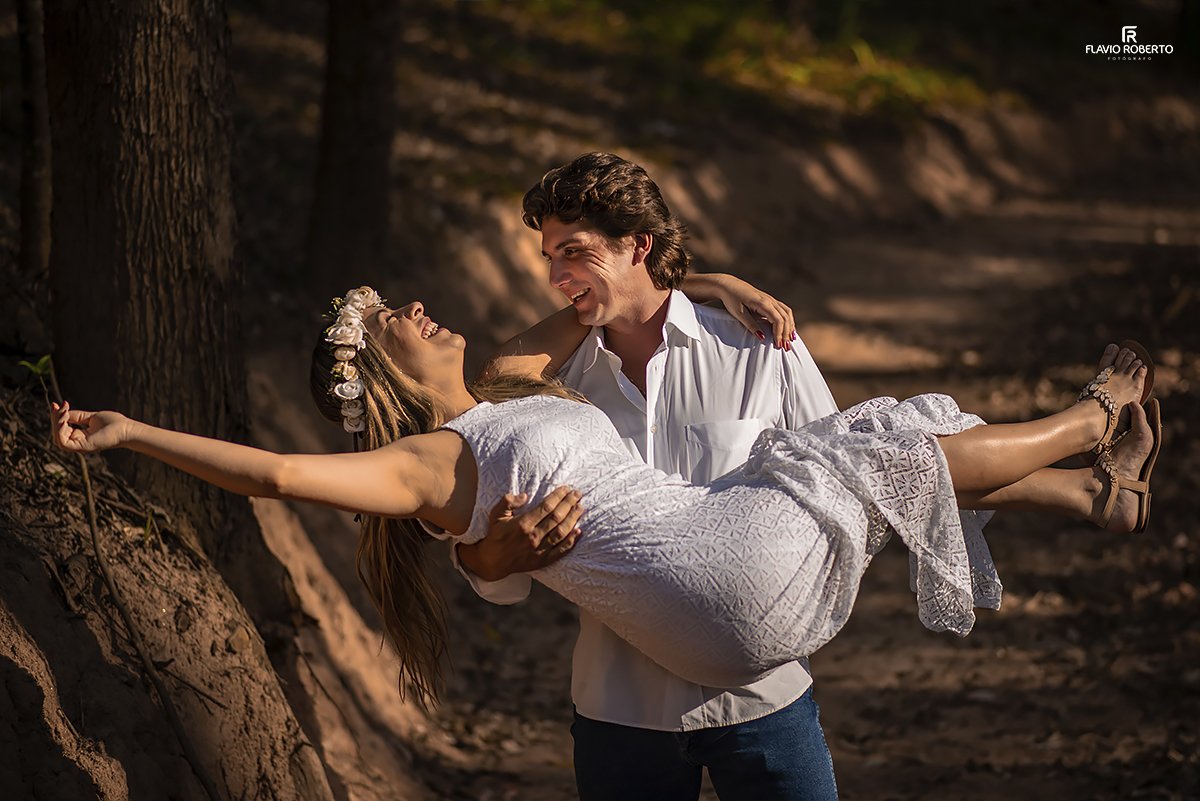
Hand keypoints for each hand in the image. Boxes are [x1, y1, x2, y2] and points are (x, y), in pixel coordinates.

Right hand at [51, 401, 131, 453]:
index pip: (61, 429)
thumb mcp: (91, 417)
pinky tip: (64, 421)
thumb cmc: (114, 423)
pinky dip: (60, 432)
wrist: (127, 429)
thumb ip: (76, 416)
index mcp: (80, 437)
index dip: (57, 416)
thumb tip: (62, 410)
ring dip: (56, 424)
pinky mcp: (83, 448)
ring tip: (64, 412)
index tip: (58, 404)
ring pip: (57, 438)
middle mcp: (78, 443)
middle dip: (56, 418)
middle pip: (57, 433)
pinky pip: (63, 443)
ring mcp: (80, 446)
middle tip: (63, 406)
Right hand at [457, 486, 583, 580]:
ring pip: (561, 533)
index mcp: (523, 524)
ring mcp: (539, 550)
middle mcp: (533, 537)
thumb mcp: (496, 514)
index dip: (558, 496)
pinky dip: (571, 541)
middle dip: (569, 503)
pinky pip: (560, 551)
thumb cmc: (497, 534)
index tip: (565, 489)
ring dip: (573, 519)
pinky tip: (578, 531)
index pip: (546, 507)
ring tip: (580, 508)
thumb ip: (508, 501)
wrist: (493, 561)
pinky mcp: (543, 561)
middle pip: (557, 517)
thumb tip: (525, 495)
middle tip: (577, 494)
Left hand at [682, 273, 797, 349]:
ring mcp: (771, 299)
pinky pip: (783, 309)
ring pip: (787, 313)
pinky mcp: (769, 300)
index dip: (780, 334)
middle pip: (785, 318)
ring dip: (790, 326)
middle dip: (787, 333)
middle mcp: (770, 300)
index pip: (778, 320)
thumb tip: (762, 338)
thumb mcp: (739, 314)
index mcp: (763, 303)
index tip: (779, 345)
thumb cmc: (732, 299)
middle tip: (786, 347)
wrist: (729, 285)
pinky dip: (788, 319)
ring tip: (791, 339)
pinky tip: (788, 327)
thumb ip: (751, 325)